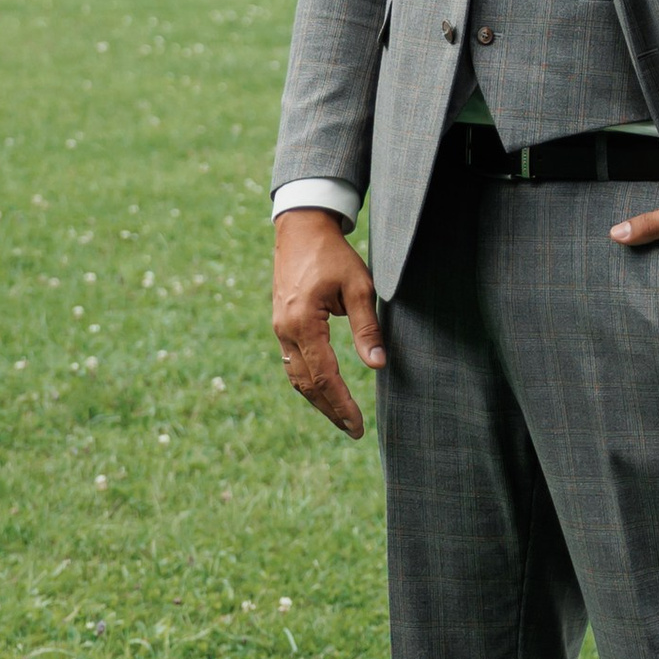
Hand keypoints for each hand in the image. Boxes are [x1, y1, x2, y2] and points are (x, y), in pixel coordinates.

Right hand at [272, 209, 386, 438]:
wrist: (301, 228)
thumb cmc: (333, 255)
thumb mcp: (358, 286)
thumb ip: (367, 327)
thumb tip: (378, 365)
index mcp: (303, 323)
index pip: (325, 376)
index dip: (342, 403)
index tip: (358, 424)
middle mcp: (285, 330)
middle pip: (307, 384)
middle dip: (330, 409)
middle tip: (353, 430)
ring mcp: (279, 328)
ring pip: (297, 376)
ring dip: (318, 400)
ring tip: (341, 417)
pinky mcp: (281, 324)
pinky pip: (293, 362)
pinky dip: (309, 382)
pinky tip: (324, 390)